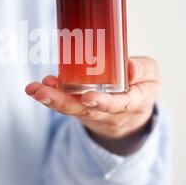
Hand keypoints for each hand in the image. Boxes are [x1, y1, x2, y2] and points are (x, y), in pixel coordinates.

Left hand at [25, 57, 160, 154]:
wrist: (132, 114)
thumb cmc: (142, 88)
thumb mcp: (152, 77)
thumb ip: (143, 70)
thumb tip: (129, 69)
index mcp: (133, 104)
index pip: (119, 105)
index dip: (103, 103)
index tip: (88, 98)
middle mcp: (110, 113)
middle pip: (85, 111)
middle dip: (62, 102)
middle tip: (43, 93)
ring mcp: (93, 114)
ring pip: (71, 109)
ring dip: (50, 99)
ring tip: (33, 89)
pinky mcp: (80, 109)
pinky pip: (65, 104)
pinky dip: (52, 94)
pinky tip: (39, 86)